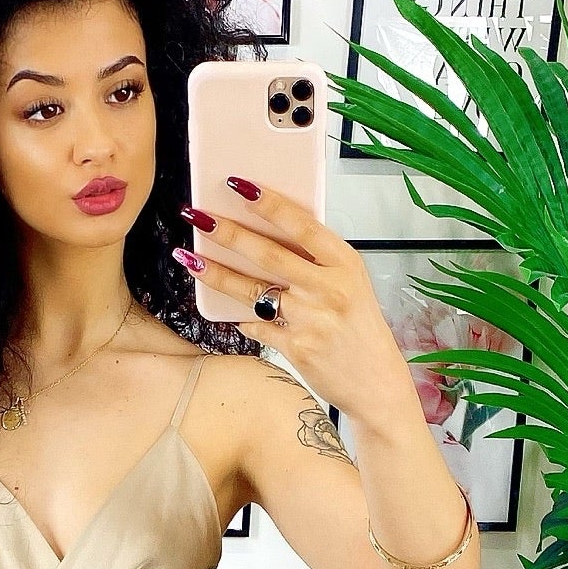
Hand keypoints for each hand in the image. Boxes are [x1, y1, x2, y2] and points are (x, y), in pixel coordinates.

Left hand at [175, 178, 396, 415]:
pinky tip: (227, 312)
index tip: (238, 186)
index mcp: (345, 264)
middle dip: (227, 233)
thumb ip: (318, 262)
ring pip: (253, 291)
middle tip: (197, 217)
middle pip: (268, 254)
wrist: (377, 383)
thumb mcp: (352, 285)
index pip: (301, 225)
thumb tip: (271, 235)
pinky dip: (241, 319)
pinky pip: (257, 327)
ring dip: (217, 274)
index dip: (268, 204)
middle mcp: (328, 288)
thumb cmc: (361, 330)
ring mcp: (311, 320)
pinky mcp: (297, 349)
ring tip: (190, 259)